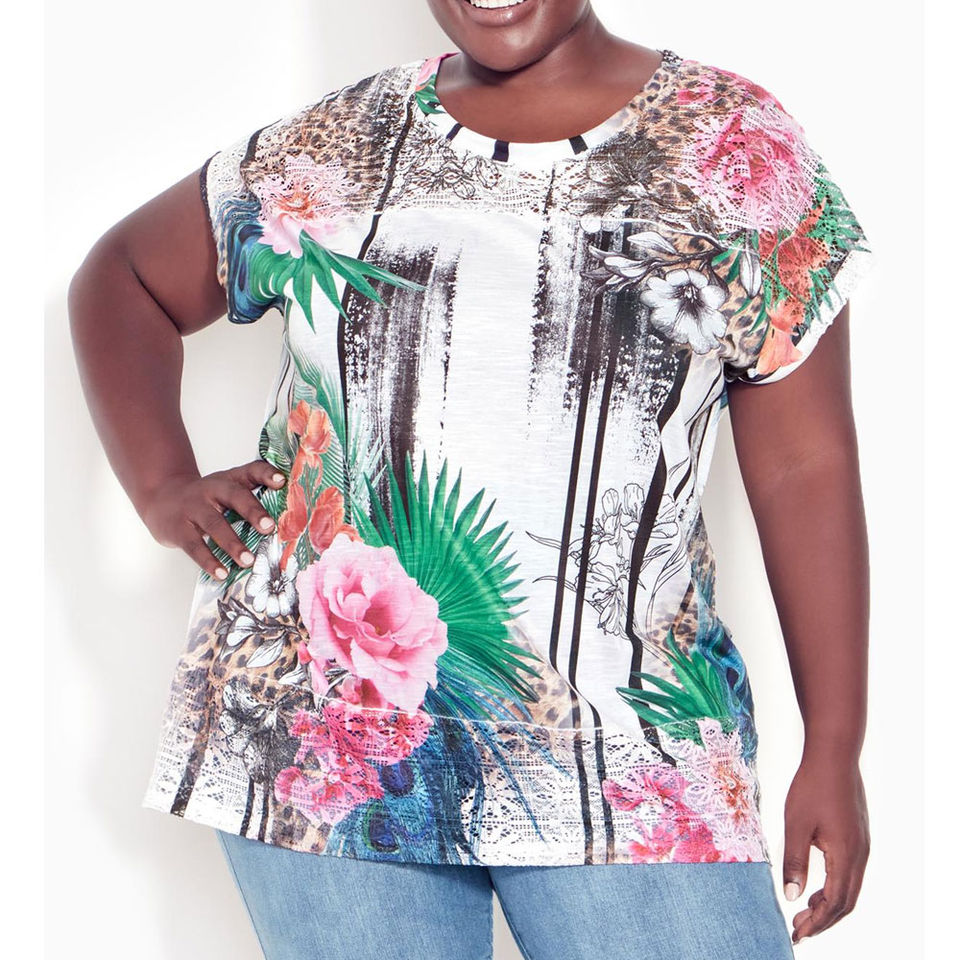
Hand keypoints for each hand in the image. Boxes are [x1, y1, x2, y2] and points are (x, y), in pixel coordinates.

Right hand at [141, 459, 286, 578]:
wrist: (161, 497)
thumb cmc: (206, 498)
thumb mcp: (226, 489)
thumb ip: (252, 500)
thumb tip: (287, 526)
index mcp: (230, 479)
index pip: (251, 470)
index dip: (266, 474)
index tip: (281, 481)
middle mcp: (212, 489)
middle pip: (234, 495)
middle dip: (252, 510)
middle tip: (268, 527)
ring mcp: (193, 508)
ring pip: (214, 524)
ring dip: (232, 543)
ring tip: (248, 561)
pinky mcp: (178, 528)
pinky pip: (194, 546)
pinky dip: (209, 561)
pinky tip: (222, 573)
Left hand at [782, 751, 869, 944]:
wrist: (835, 756)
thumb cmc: (811, 787)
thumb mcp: (795, 823)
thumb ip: (794, 860)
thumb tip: (792, 896)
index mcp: (845, 856)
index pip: (833, 903)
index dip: (816, 922)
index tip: (797, 934)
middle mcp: (860, 855)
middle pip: (845, 903)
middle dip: (822, 920)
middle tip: (799, 930)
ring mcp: (862, 846)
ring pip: (850, 889)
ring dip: (829, 906)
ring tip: (805, 914)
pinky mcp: (858, 838)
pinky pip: (851, 874)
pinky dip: (835, 889)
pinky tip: (816, 887)